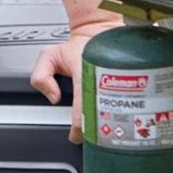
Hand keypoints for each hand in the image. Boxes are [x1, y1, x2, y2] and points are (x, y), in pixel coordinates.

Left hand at [30, 21, 119, 143]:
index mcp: (84, 69)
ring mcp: (120, 77)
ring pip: (120, 107)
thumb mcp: (48, 55)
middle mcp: (105, 75)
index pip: (83, 100)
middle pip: (104, 109)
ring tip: (108, 137)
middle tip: (93, 141)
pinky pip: (129, 101)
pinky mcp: (131, 79)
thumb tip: (54, 97)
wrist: (99, 32)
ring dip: (114, 124)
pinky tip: (122, 124)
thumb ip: (41, 76)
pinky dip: (125, 115)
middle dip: (98, 128)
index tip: (77, 136)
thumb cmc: (75, 47)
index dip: (81, 122)